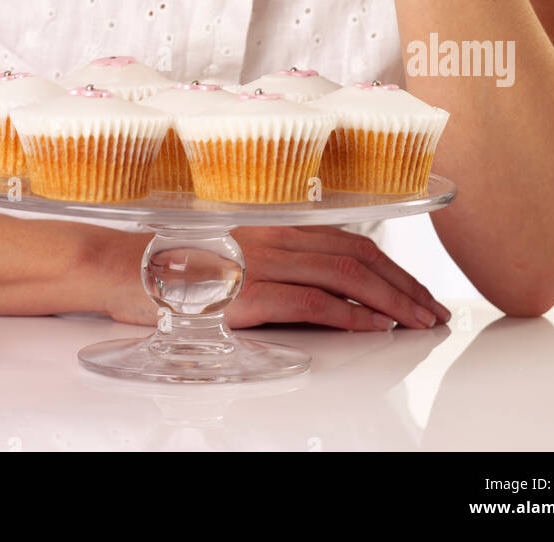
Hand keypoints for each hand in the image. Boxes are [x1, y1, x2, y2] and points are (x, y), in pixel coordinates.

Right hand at [102, 226, 449, 330]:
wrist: (121, 267)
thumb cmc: (169, 265)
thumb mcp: (229, 256)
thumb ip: (271, 264)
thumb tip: (314, 286)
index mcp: (272, 226)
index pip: (348, 240)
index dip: (390, 265)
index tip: (417, 288)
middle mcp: (273, 237)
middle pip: (358, 255)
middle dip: (403, 284)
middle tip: (432, 310)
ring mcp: (261, 262)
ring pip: (345, 274)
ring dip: (389, 300)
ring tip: (417, 321)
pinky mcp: (246, 292)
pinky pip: (311, 301)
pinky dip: (349, 314)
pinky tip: (371, 327)